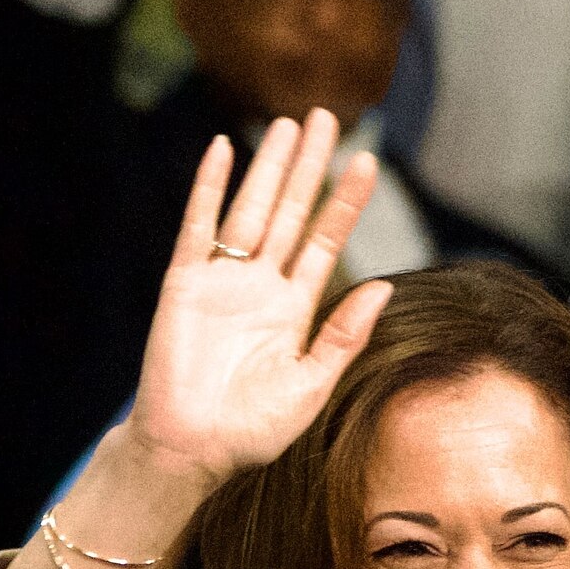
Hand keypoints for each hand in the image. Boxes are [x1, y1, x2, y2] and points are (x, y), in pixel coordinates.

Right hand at [124, 115, 391, 485]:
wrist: (192, 451)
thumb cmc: (252, 431)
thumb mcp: (312, 386)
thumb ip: (344, 336)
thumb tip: (385, 288)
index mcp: (295, 308)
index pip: (327, 242)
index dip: (346, 202)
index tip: (367, 162)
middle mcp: (261, 286)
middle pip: (292, 212)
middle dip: (309, 166)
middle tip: (328, 116)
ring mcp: (223, 280)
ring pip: (252, 209)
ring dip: (269, 167)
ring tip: (288, 124)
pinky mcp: (184, 283)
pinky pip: (198, 227)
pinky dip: (208, 188)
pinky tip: (222, 150)